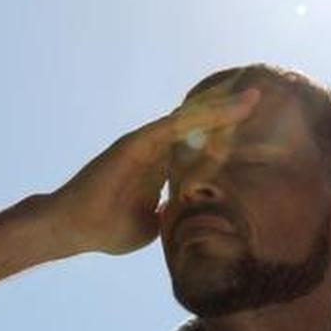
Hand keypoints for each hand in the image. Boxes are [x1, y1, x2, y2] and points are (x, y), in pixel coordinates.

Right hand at [40, 86, 261, 255]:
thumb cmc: (106, 230)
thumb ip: (169, 217)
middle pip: (197, 129)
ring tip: (250, 101)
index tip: (251, 136)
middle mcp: (153, 151)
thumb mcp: (151, 228)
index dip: (222, 143)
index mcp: (158, 170)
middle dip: (227, 117)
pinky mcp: (136, 143)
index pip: (197, 151)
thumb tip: (187, 217)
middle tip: (257, 102)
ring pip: (189, 122)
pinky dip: (199, 118)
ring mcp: (144, 144)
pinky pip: (173, 126)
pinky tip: (226, 112)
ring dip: (220, 111)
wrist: (73, 228)